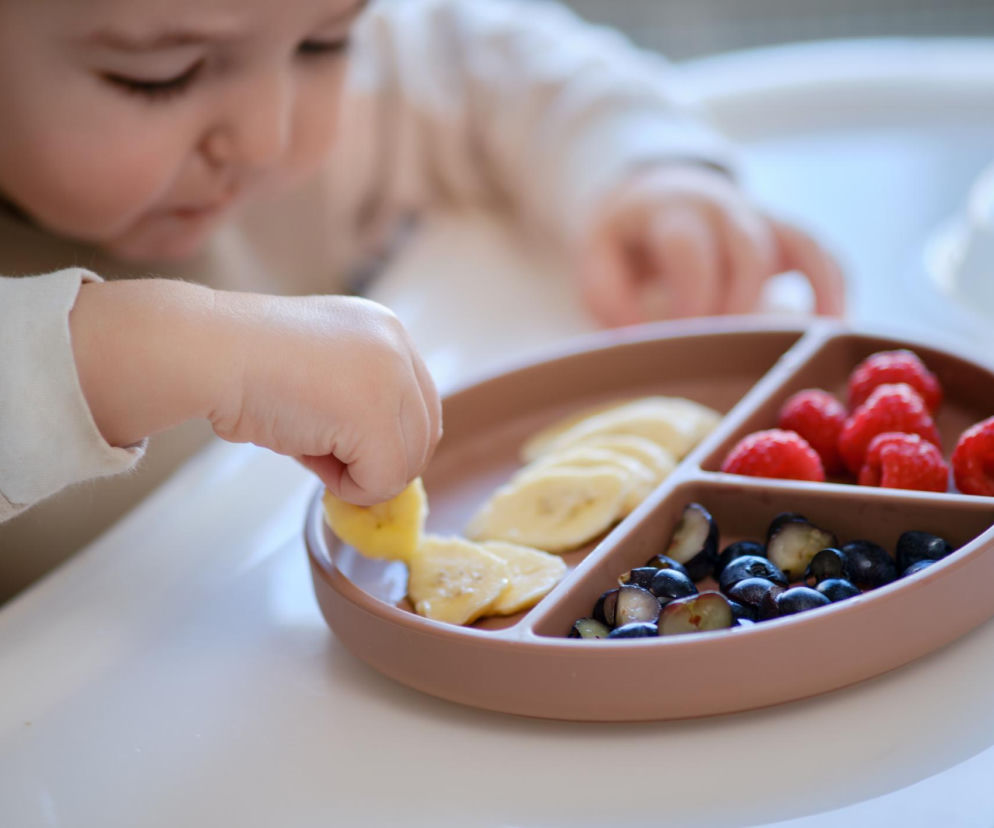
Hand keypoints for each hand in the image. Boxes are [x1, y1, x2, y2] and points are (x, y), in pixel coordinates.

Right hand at [210, 293, 441, 504]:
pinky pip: (383, 480)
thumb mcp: (322, 375)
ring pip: (407, 462)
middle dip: (379, 462)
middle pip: (423, 435)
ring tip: (313, 452)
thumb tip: (382, 465)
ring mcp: (391, 378)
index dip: (388, 441)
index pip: (419, 405)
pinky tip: (312, 460)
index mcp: (386, 330)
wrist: (207, 353)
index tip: (346, 450)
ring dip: (362, 476)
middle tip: (329, 461)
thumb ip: (360, 404)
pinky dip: (351, 489)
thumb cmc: (246, 366)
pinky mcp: (373, 415)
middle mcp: (398, 347)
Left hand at [575, 164, 845, 325]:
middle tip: (732, 354)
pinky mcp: (783, 234)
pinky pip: (820, 253)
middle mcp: (722, 206)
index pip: (691, 248)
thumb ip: (609, 294)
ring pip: (799, 244)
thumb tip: (639, 338)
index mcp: (670, 210)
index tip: (687, 339)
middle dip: (743, 306)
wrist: (653, 186)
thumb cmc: (626, 238)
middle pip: (748, 250)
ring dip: (809, 294)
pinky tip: (834, 329)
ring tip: (811, 346)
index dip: (693, 294)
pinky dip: (833, 287)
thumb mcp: (598, 255)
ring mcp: (759, 216)